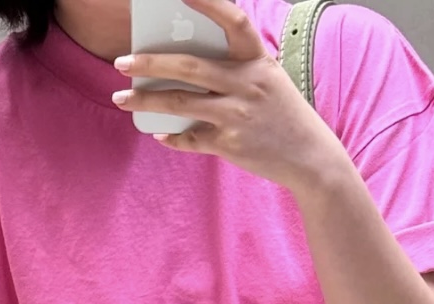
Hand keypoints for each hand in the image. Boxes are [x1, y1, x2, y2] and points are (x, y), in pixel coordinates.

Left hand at [109, 0, 346, 193]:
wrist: (311, 158)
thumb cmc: (284, 114)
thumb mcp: (268, 80)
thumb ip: (234, 68)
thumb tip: (184, 63)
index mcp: (257, 60)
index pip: (233, 21)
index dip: (208, 3)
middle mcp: (247, 84)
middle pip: (189, 66)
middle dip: (151, 62)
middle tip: (122, 61)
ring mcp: (237, 115)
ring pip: (180, 103)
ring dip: (146, 100)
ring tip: (122, 98)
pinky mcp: (230, 144)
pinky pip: (191, 138)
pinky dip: (172, 136)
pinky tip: (158, 134)